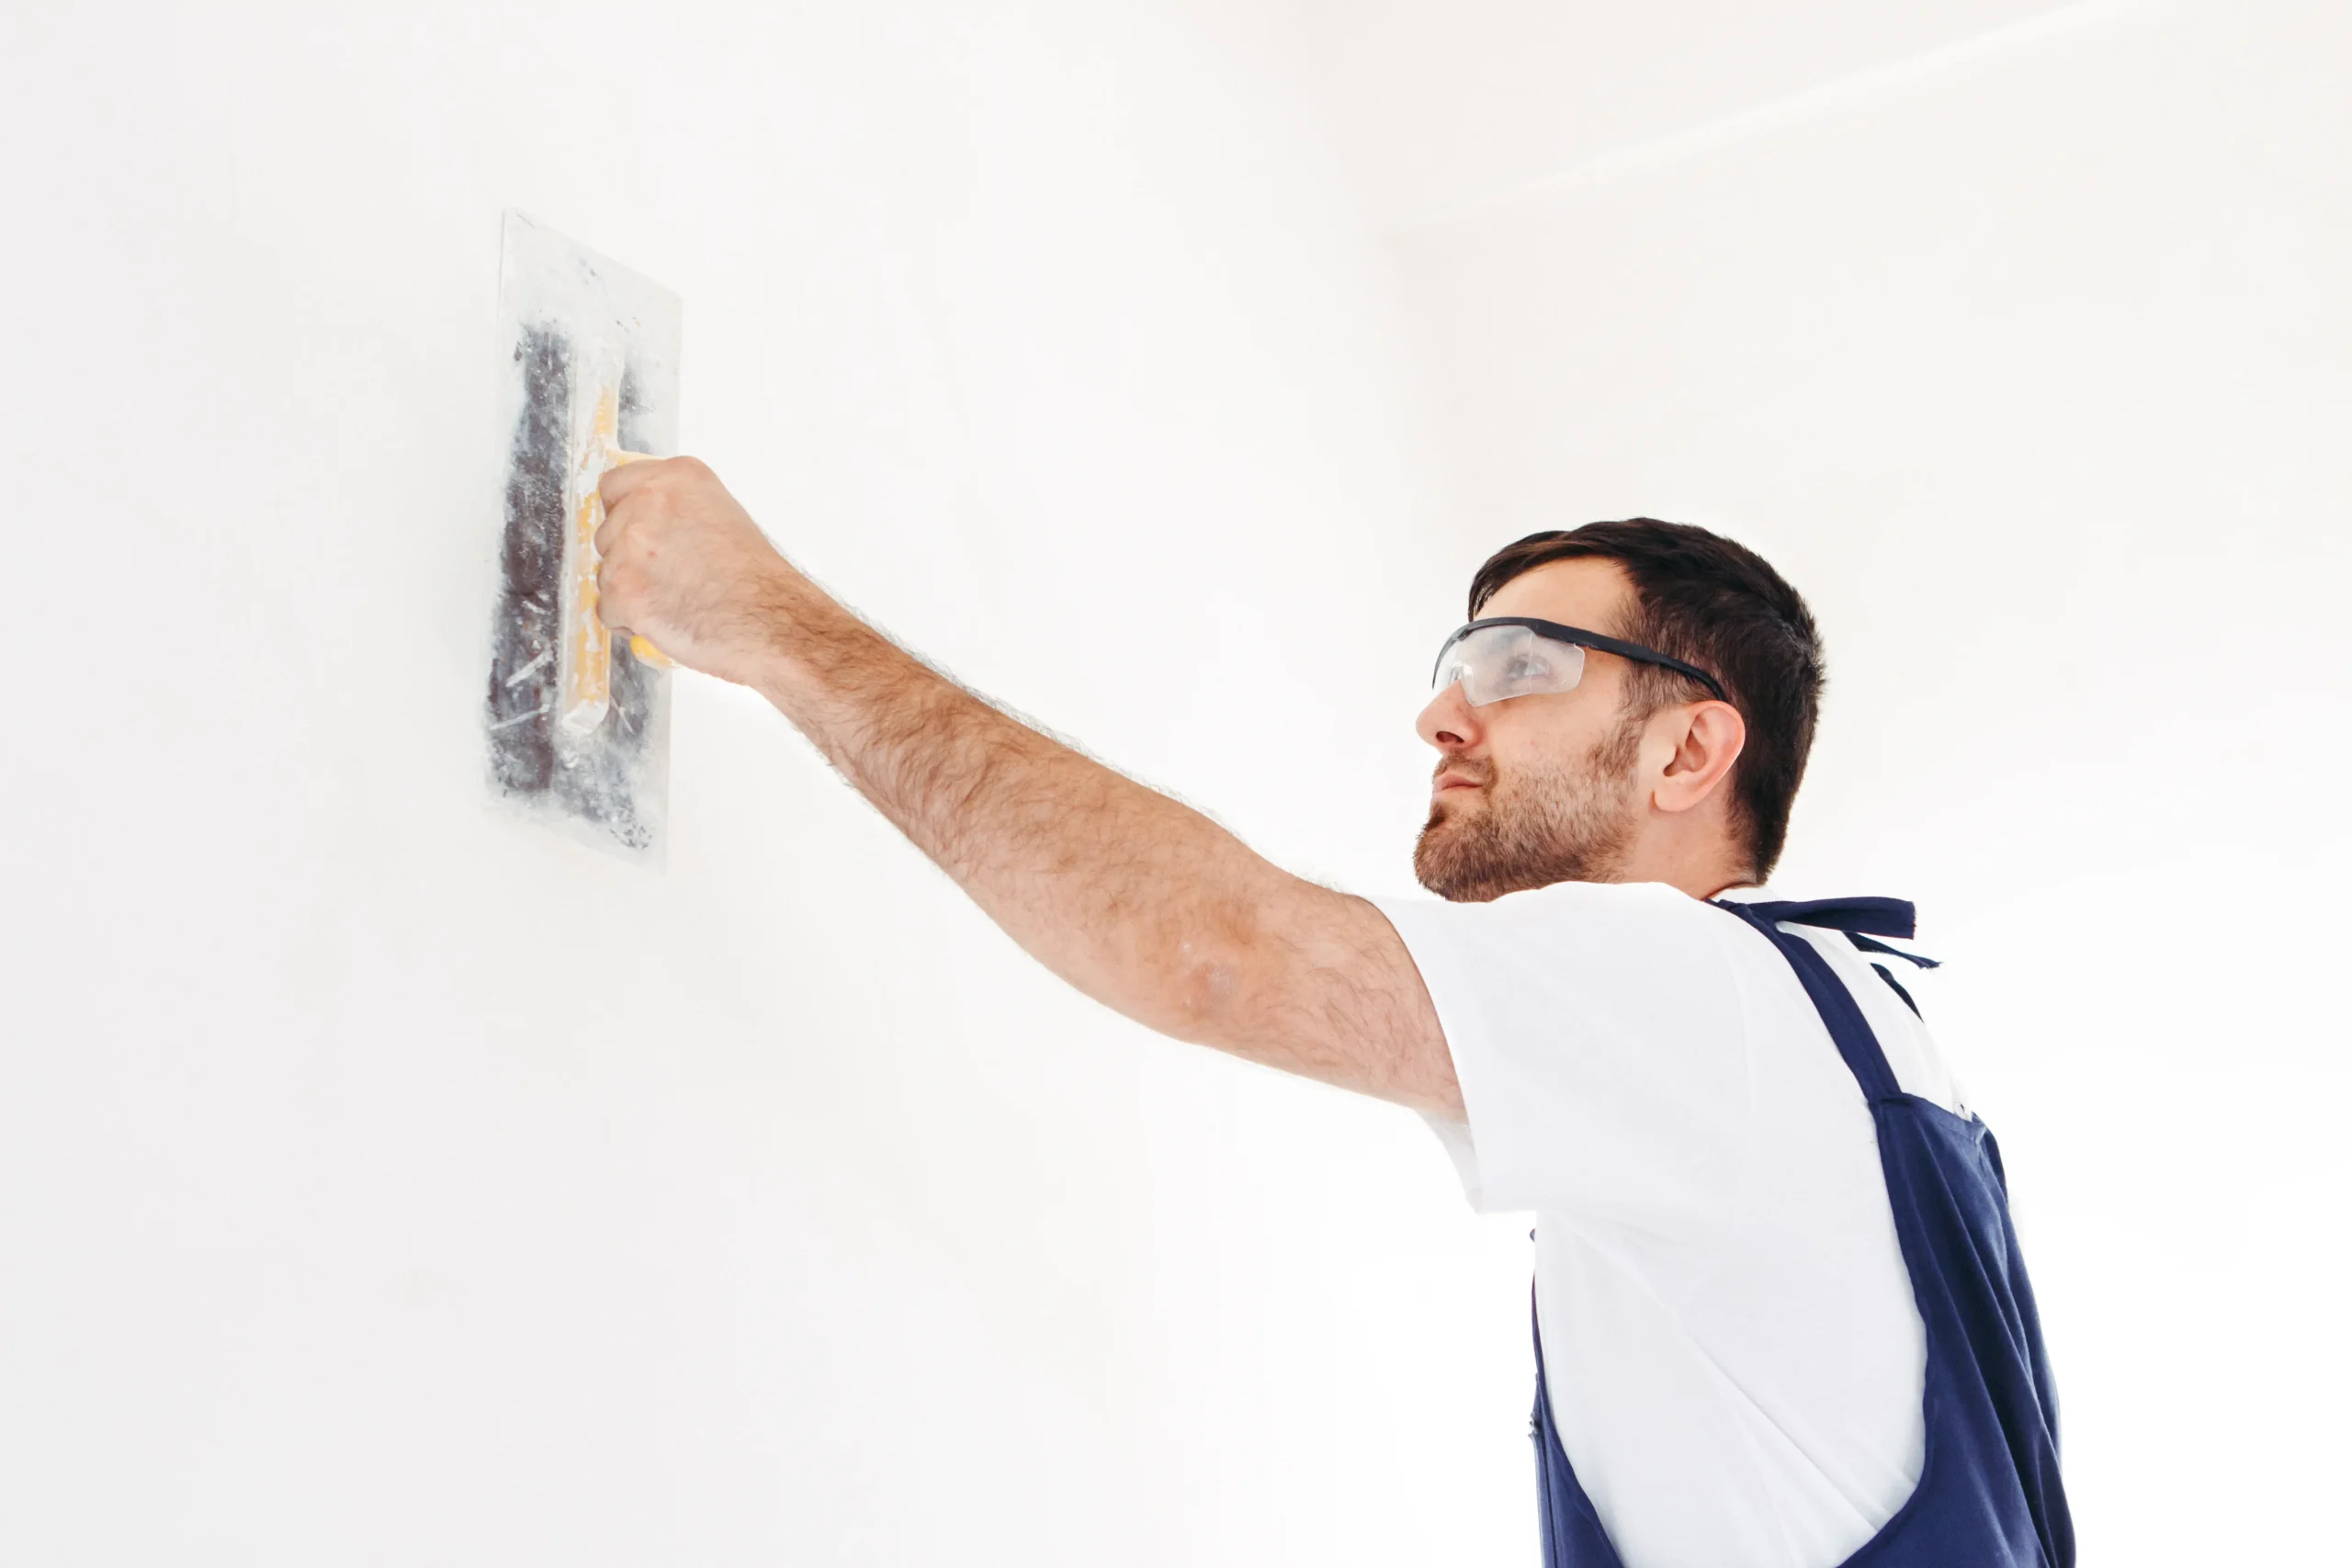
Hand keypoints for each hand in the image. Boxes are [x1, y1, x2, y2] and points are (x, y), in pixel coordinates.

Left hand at [595, 457, 797, 686]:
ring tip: (675, 603)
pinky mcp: (622, 588)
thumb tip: (649, 530)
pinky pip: (608, 609)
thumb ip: (679, 511)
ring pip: (606, 573)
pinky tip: (666, 622)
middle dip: (629, 559)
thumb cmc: (757, 581)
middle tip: (669, 579)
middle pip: (607, 532)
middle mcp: (649, 501)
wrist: (771, 621)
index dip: (625, 515)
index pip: (615, 485)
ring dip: (631, 592)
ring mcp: (631, 544)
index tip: (644, 536)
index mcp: (677, 477)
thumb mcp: (723, 517)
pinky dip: (630, 622)